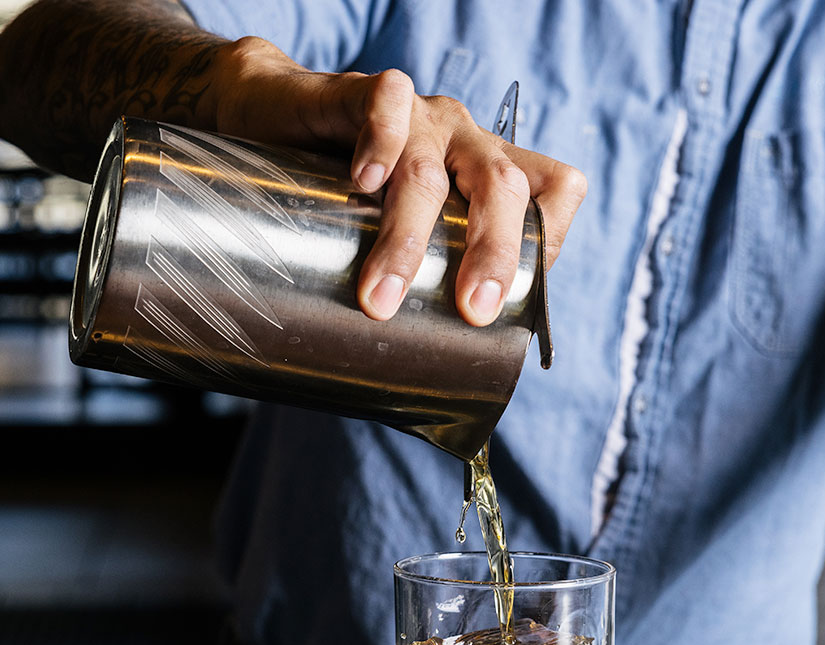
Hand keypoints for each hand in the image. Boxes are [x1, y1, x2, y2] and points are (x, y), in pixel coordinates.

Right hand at [211, 37, 586, 324]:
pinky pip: (386, 104)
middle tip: (473, 312)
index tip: (515, 300)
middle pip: (503, 187)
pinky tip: (363, 183)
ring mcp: (418, 115)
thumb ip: (423, 275)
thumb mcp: (397, 227)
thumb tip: (423, 374)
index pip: (555, 190)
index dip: (548, 240)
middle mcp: (464, 139)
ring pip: (431, 169)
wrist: (270, 111)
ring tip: (380, 295)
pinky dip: (379, 143)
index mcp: (488, 170)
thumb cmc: (343, 184)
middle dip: (493, 253)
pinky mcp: (362, 90)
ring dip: (408, 236)